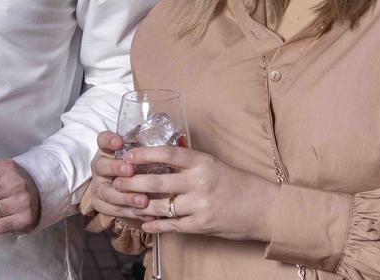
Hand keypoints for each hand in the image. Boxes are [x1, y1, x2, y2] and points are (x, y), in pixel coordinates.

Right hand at [88, 130, 151, 223]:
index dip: (109, 140)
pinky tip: (147, 214)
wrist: (127, 191)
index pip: (103, 140)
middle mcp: (100, 167)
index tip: (120, 142)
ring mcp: (99, 186)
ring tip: (143, 200)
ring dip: (125, 197)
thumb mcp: (142, 156)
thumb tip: (180, 143)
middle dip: (116, 168)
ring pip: (107, 192)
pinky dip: (131, 213)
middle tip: (130, 170)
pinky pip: (114, 210)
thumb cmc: (140, 168)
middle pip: (102, 166)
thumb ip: (151, 151)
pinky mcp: (101, 204)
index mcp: (108, 151)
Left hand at [113, 145, 279, 242]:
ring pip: (160, 206)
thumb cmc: (236, 183)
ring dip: (139, 205)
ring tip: (125, 202)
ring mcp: (200, 205)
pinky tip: (144, 222)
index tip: (126, 155)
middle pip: (156, 182)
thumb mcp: (212, 164)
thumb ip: (187, 162)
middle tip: (116, 181)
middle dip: (131, 182)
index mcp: (201, 162)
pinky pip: (172, 225)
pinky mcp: (202, 225)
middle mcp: (199, 182)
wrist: (263, 207)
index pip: (166, 154)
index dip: (142, 154)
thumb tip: (158, 157)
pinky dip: (155, 224)